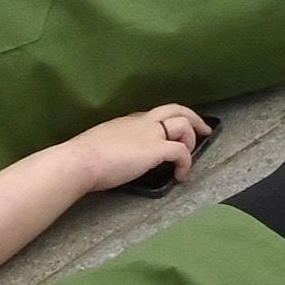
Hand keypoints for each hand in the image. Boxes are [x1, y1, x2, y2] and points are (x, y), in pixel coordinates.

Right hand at [55, 104, 210, 195]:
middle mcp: (141, 122)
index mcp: (127, 121)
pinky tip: (181, 175)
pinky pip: (182, 151)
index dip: (166, 122)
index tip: (170, 132)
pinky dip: (186, 163)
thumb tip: (110, 159)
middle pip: (175, 109)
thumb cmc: (82, 157)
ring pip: (183, 124)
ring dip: (191, 139)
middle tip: (205, 129)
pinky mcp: (156, 149)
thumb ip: (111, 146)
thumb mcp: (99, 144)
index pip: (153, 115)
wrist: (79, 160)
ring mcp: (150, 133)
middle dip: (194, 117)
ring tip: (188, 157)